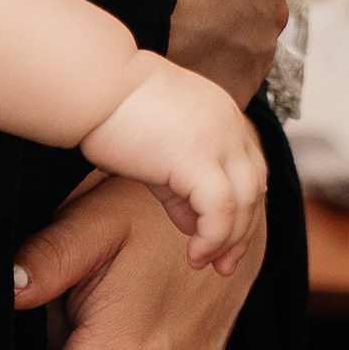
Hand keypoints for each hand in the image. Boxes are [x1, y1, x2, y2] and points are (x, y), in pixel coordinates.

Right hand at [80, 56, 267, 267]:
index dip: (244, 210)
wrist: (93, 83)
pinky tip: (194, 255)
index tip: (225, 242)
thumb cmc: (111, 113)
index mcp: (224, 116)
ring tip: (203, 262)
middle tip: (223, 265)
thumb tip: (195, 227)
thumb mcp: (159, 154)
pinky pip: (221, 209)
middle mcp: (231, 124)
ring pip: (246, 202)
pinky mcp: (198, 156)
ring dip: (229, 240)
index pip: (251, 170)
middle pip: (256, 188)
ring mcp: (219, 138)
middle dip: (242, 232)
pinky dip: (213, 237)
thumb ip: (181, 188)